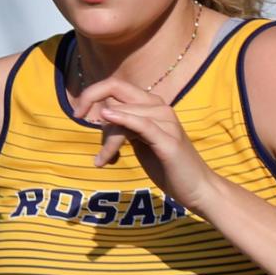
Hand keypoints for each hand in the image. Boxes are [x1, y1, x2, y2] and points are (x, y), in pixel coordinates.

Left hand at [76, 76, 217, 212]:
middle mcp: (160, 107)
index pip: (117, 86)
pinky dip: (122, 119)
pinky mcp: (168, 140)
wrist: (198, 188)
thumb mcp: (141, 142)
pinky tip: (106, 120)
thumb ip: (125, 126)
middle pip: (116, 90)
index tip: (78, 111)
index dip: (92, 92)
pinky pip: (140, 123)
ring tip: (104, 160)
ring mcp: (166, 122)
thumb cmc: (168, 167)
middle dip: (91, 101)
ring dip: (107, 139)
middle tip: (79, 119)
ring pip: (123, 113)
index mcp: (153, 105)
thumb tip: (102, 117)